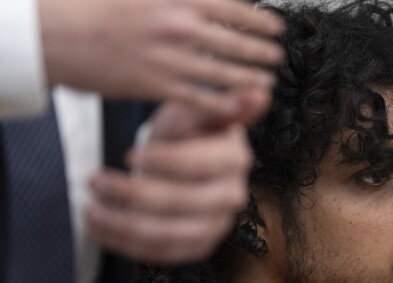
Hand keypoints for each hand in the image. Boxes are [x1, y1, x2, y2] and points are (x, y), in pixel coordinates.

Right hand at [40, 0, 283, 115]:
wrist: (57, 35)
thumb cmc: (96, 8)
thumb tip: (209, 3)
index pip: (231, 9)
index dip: (258, 20)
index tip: (276, 27)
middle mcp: (177, 27)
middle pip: (233, 42)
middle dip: (261, 51)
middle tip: (277, 56)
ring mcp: (169, 59)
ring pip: (222, 72)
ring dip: (249, 77)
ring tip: (267, 80)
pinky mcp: (155, 86)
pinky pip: (199, 98)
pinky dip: (222, 102)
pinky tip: (238, 105)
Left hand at [86, 88, 267, 262]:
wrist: (179, 162)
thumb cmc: (183, 133)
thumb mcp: (190, 112)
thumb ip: (217, 105)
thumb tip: (261, 92)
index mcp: (235, 158)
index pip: (202, 165)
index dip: (165, 162)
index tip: (130, 155)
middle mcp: (233, 195)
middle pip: (185, 203)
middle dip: (136, 194)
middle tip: (96, 181)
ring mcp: (217, 224)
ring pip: (172, 234)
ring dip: (126, 225)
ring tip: (91, 210)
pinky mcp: (198, 245)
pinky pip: (163, 254)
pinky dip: (127, 245)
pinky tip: (98, 228)